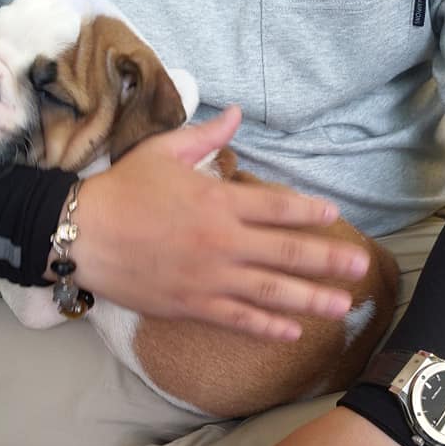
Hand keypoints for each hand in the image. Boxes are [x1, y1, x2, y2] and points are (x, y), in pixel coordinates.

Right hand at [72, 107, 369, 338]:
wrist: (82, 234)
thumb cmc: (122, 189)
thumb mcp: (163, 151)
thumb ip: (206, 135)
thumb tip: (238, 113)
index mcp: (219, 201)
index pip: (277, 206)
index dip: (310, 212)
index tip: (334, 217)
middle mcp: (222, 242)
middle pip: (286, 253)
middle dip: (328, 261)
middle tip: (361, 269)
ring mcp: (209, 278)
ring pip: (270, 292)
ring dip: (310, 300)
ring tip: (342, 308)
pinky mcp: (191, 305)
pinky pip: (237, 319)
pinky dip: (266, 327)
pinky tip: (292, 332)